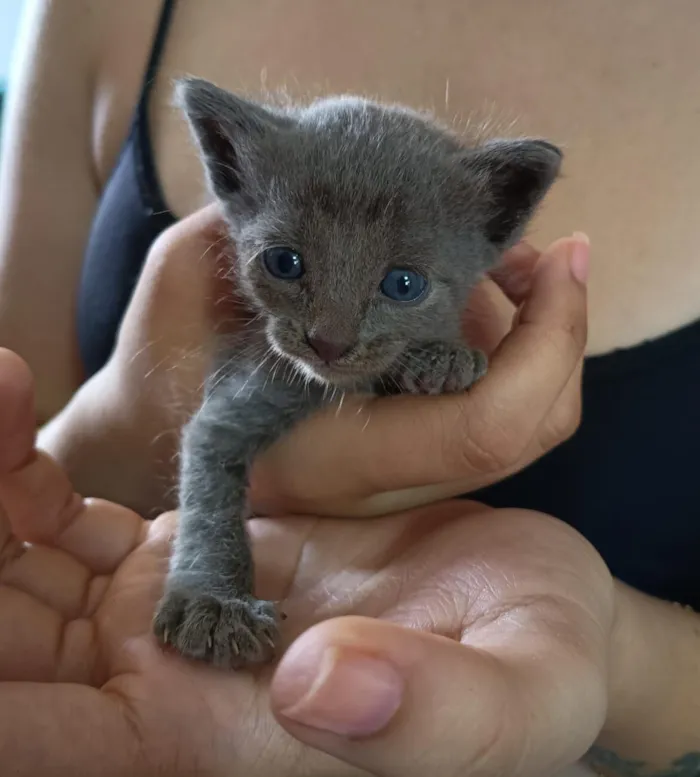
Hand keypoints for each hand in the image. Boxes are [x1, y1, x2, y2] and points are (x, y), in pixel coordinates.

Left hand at [2, 349, 614, 776]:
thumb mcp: (514, 696)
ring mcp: (165, 621)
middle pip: (5, 652)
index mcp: (208, 746)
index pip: (44, 747)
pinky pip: (67, 529)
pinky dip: (25, 474)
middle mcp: (163, 691)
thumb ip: (429, 712)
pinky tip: (19, 403)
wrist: (523, 604)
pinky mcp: (188, 557)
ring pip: (20, 577)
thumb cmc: (532, 665)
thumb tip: (316, 684)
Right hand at [44, 204, 587, 517]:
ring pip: (525, 415)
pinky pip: (492, 402)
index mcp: (333, 449)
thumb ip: (252, 237)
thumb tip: (335, 191)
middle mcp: (383, 474)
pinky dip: (507, 342)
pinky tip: (476, 294)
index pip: (486, 425)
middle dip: (558, 324)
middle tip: (538, 252)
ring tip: (503, 263)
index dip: (548, 340)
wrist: (166, 425)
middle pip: (530, 422)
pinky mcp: (410, 453)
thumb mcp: (182, 281)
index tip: (562, 247)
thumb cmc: (168, 357)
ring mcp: (402, 474)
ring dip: (535, 328)